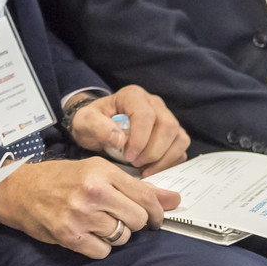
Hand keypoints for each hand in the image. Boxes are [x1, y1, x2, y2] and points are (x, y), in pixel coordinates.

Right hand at [0, 156, 180, 258]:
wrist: (18, 189)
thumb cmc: (60, 178)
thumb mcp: (97, 171)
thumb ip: (136, 187)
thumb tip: (176, 200)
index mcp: (102, 171)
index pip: (147, 197)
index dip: (157, 212)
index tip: (155, 218)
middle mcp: (94, 192)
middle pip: (138, 220)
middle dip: (132, 222)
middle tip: (117, 217)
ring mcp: (81, 215)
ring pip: (122, 237)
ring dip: (114, 234)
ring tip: (97, 223)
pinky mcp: (69, 236)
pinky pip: (103, 251)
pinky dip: (98, 246)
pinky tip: (87, 234)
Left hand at [68, 86, 188, 173]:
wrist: (97, 127)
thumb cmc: (93, 123)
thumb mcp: (85, 122)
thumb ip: (98, 127)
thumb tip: (119, 139)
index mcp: (132, 96)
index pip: (146, 115)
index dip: (140, 139)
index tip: (128, 155)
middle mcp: (153, 103)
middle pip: (168, 126)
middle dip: (153, 151)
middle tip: (135, 163)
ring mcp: (166, 117)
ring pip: (179, 137)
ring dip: (164, 158)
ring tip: (144, 168)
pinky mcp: (172, 133)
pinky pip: (181, 148)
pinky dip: (170, 162)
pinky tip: (152, 169)